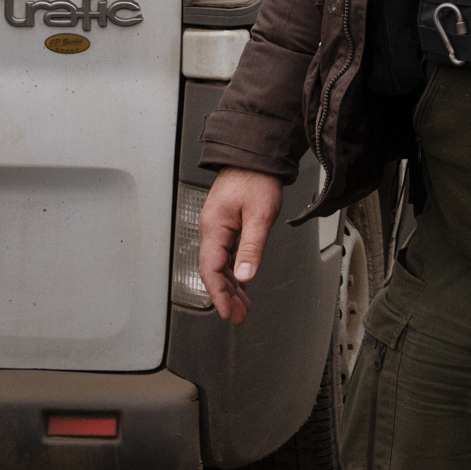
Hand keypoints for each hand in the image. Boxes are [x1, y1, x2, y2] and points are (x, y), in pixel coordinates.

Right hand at [197, 169, 283, 322]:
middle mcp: (212, 229)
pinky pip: (227, 254)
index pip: (211, 271)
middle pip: (214, 271)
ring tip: (242, 306)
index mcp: (214, 228)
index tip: (227, 313)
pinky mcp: (227, 223)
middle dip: (225, 296)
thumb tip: (245, 277)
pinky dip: (234, 271)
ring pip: (220, 264)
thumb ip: (251, 247)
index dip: (219, 295)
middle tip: (238, 315)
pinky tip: (241, 282)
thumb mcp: (259, 214)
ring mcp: (218, 226)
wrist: (255, 154)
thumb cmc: (256, 178)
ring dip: (231, 286)